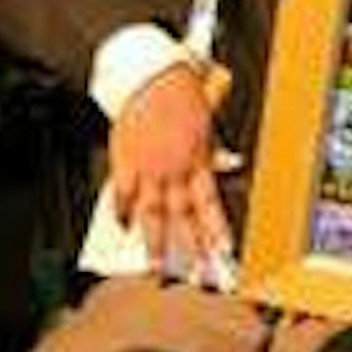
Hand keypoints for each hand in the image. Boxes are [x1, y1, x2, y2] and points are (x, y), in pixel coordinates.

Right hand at [109, 65, 232, 279]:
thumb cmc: (180, 90)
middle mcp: (175, 170)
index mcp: (199, 160)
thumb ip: (214, 137)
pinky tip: (123, 227)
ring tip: (156, 268)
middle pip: (184, 217)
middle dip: (192, 249)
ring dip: (155, 244)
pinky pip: (123, 195)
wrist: (149, 75)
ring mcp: (149, 170)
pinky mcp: (125, 163)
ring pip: (153, 215)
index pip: (211, 204)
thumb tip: (230, 149)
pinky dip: (122, 212)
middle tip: (199, 275)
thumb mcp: (207, 112)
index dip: (217, 230)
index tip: (224, 252)